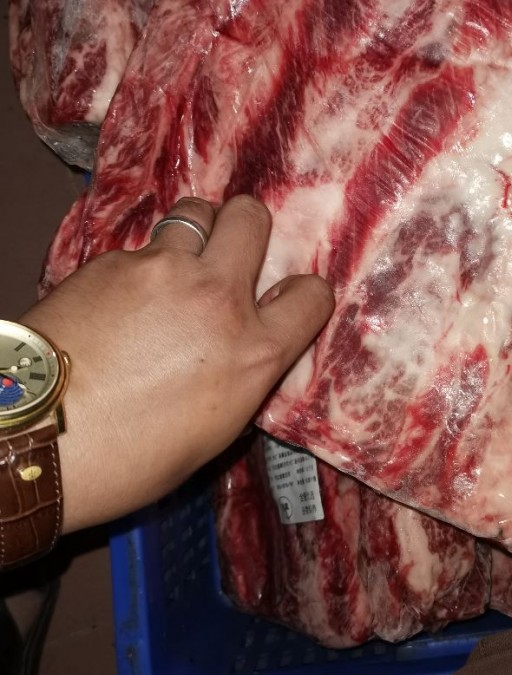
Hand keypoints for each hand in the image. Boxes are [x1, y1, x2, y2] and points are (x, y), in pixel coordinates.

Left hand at [20, 196, 333, 533]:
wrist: (36, 438)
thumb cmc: (127, 461)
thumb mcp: (212, 434)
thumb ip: (242, 378)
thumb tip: (243, 357)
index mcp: (254, 351)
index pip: (312, 295)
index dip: (302, 296)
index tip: (282, 303)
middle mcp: (217, 297)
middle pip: (250, 217)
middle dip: (244, 230)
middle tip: (225, 257)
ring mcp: (162, 269)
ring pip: (194, 213)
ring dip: (191, 236)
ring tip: (171, 269)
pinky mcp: (111, 261)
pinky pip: (139, 247)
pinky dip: (138, 266)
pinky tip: (116, 301)